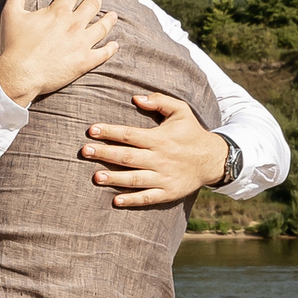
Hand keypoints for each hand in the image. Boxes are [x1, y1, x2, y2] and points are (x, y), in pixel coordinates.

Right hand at [0, 0, 116, 106]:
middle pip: (92, 5)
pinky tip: (114, 45)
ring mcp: (82, 43)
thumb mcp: (10, 14)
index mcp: (58, 11)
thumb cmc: (14, 45)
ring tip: (113, 15)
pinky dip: (111, 48)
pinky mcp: (85, 62)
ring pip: (102, 27)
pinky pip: (103, 53)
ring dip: (109, 19)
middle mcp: (74, 24)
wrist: (20, 75)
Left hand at [82, 93, 231, 208]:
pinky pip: (147, 198)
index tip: (91, 130)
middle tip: (85, 151)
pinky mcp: (168, 193)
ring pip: (135, 179)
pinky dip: (132, 200)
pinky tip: (115, 200)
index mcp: (160, 138)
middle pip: (128, 157)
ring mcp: (163, 177)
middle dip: (105, 154)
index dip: (110, 132)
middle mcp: (160, 158)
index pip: (129, 135)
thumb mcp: (181, 111)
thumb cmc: (191, 132)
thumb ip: (159, 101)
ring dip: (114, 178)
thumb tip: (136, 97)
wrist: (213, 159)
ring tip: (95, 177)